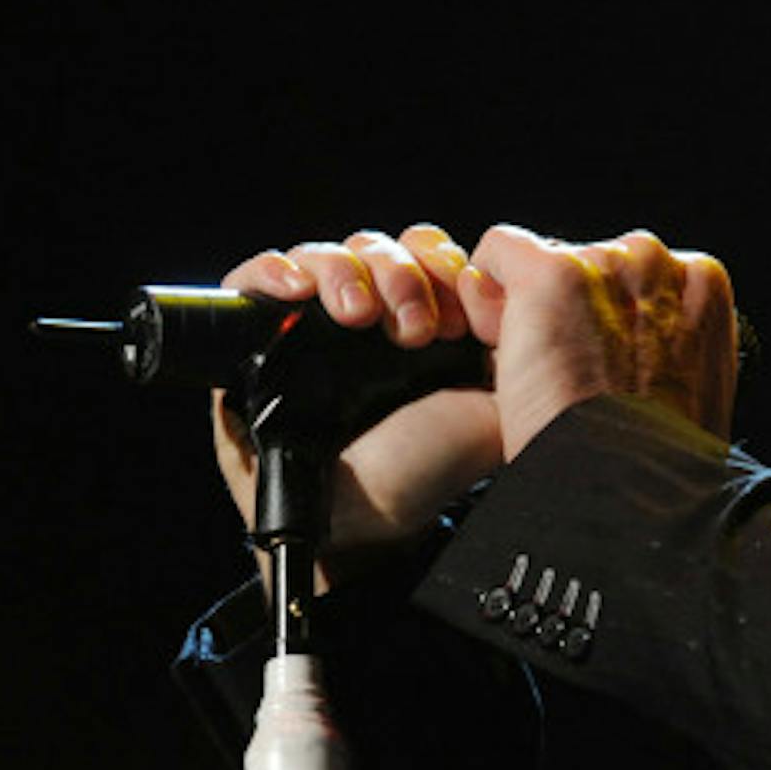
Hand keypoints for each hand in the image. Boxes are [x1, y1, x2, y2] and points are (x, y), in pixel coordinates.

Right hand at [211, 224, 503, 572]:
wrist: (364, 522)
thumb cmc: (426, 469)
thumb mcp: (493, 404)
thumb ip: (512, 350)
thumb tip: (517, 294)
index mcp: (423, 321)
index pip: (428, 255)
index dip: (443, 267)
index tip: (459, 318)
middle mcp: (367, 317)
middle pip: (378, 247)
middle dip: (400, 273)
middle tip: (414, 328)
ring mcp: (309, 325)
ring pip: (324, 256)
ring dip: (347, 272)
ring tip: (358, 316)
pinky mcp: (254, 339)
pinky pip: (253, 278)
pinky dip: (273, 271)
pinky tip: (295, 290)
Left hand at [459, 225, 738, 458]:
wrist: (629, 491)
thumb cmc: (655, 463)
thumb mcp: (688, 388)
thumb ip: (663, 342)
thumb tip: (618, 335)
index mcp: (703, 285)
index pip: (629, 278)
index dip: (605, 326)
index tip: (606, 375)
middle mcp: (659, 260)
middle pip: (583, 264)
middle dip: (566, 315)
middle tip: (573, 382)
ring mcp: (604, 262)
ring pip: (537, 263)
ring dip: (526, 315)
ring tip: (546, 378)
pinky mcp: (553, 273)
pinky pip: (497, 253)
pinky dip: (486, 299)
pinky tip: (506, 354)